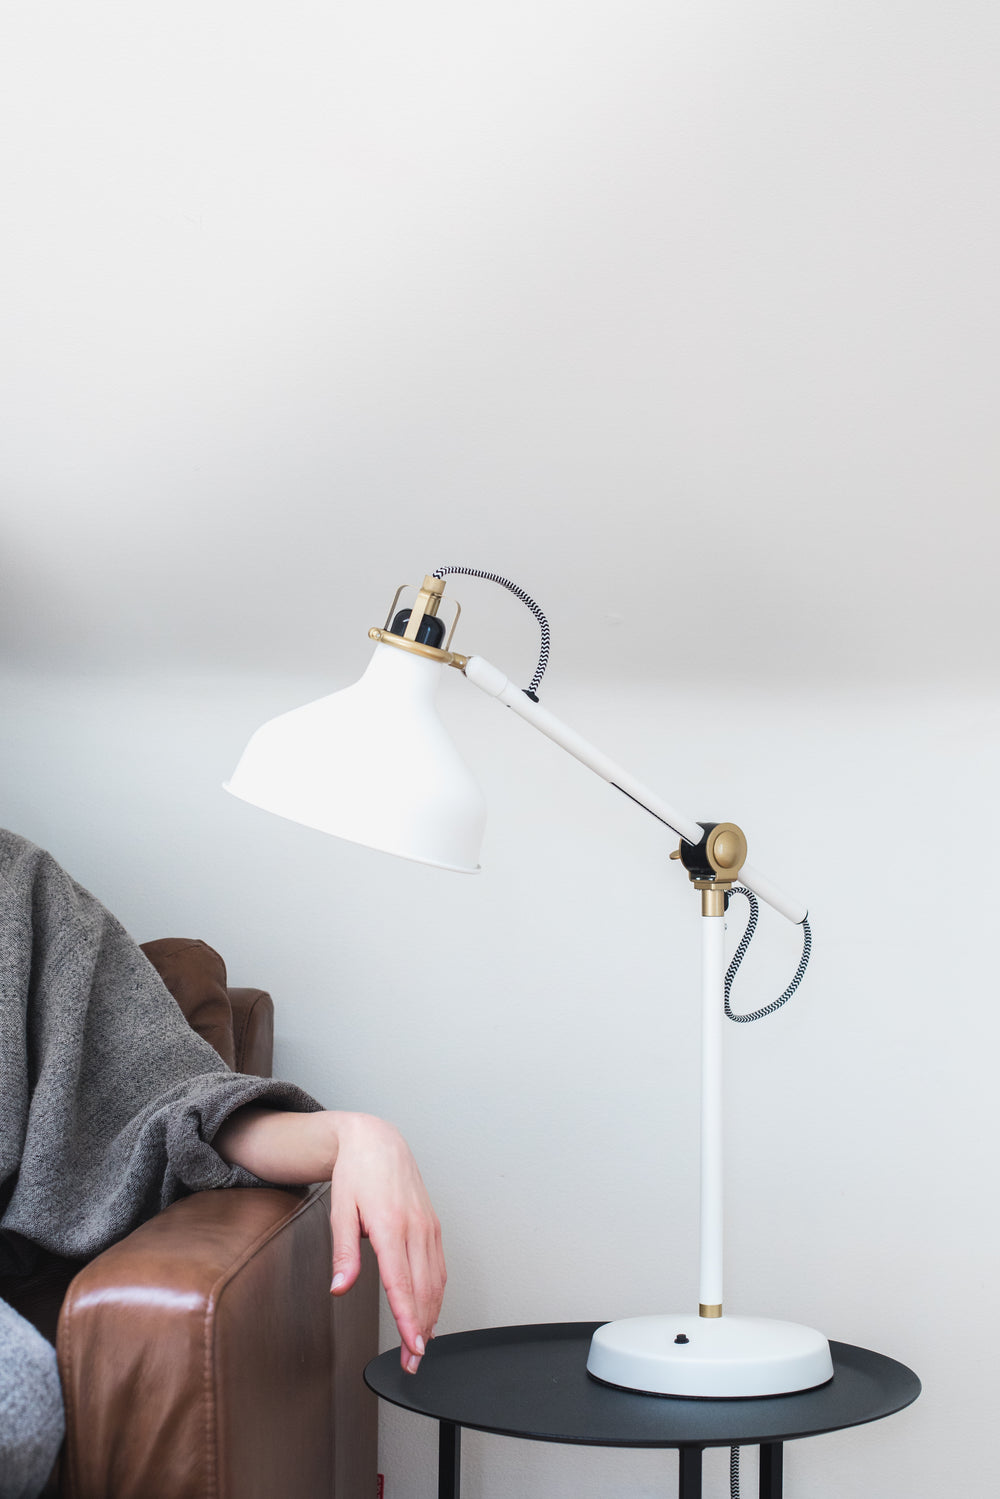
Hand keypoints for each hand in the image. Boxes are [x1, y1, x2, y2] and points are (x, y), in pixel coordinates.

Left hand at [213, 1105, 445, 1373]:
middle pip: (423, 1289)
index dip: (408, 1319)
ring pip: (436, 1281)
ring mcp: (428, 1226)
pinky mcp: (433, 1225)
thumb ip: (344, 1252)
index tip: (413, 1347)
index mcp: (391, 1225)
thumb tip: (340, 1287)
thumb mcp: (340, 1210)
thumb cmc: (356, 1173)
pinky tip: (430, 1311)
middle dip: (421, 1330)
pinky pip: (439, 1267)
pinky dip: (437, 1294)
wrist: (378, 1140)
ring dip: (431, 1316)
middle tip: (413, 1362)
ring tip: (422, 1345)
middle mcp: (415, 1228)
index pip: (402, 1283)